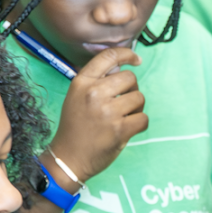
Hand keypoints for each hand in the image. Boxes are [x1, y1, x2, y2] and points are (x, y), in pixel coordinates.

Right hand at [46, 47, 145, 187]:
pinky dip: (139, 124)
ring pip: (139, 98)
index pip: (108, 56)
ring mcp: (108, 112)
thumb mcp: (76, 97)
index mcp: (82, 82)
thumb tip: (122, 69)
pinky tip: (128, 128)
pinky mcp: (120, 129)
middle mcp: (94, 93)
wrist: (68, 158)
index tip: (136, 60)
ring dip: (136, 108)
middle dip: (131, 89)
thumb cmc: (74, 127)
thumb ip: (96, 82)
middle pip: (130, 78)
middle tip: (123, 103)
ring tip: (123, 117)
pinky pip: (143, 118)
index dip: (127, 54)